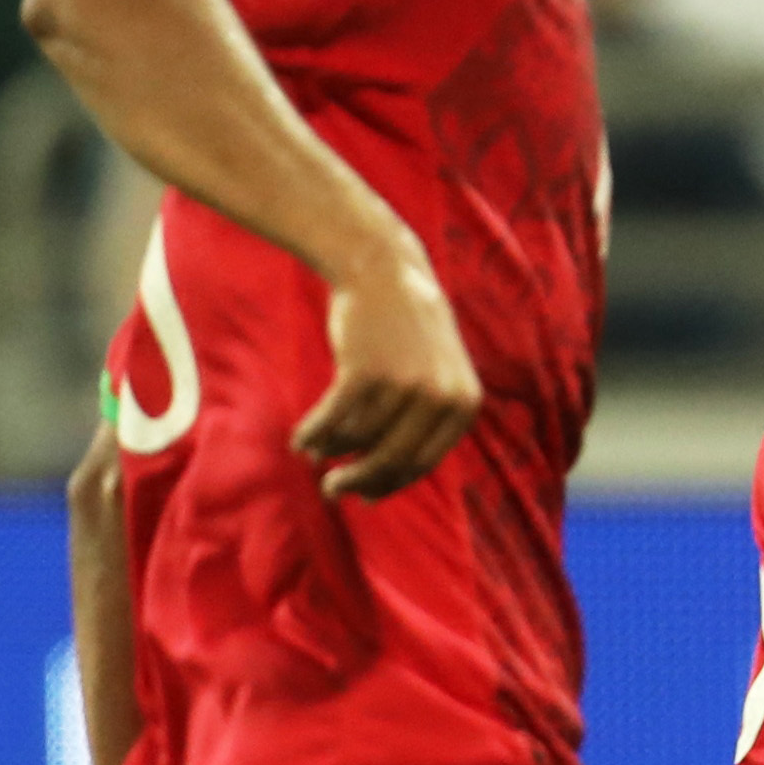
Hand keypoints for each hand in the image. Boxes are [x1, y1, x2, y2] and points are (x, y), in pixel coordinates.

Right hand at [294, 237, 479, 497]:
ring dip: (331, 452)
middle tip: (333, 492)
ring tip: (313, 454)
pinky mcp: (366, 372)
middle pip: (394, 460)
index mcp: (464, 402)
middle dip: (360, 481)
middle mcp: (440, 397)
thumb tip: (385, 484)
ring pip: (359, 439)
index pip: (424, 462)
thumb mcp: (438, 373)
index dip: (391, 483)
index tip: (367, 495)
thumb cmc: (405, 328)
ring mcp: (404, 385)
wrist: (383, 269)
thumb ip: (424, 422)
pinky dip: (313, 434)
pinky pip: (333, 420)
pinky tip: (299, 441)